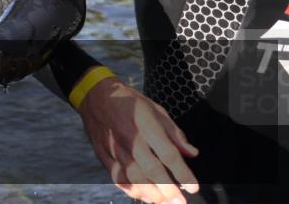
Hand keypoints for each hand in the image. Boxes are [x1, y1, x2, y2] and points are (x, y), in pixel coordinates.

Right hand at [78, 77, 198, 203]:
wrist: (95, 95)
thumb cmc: (129, 102)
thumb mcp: (155, 109)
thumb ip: (174, 133)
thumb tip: (192, 153)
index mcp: (146, 123)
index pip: (167, 153)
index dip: (182, 173)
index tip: (193, 187)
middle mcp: (130, 137)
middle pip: (150, 168)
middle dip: (167, 189)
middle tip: (180, 202)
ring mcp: (114, 147)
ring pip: (133, 176)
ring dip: (150, 193)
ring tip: (164, 202)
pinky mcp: (103, 154)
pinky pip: (117, 177)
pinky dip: (130, 189)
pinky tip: (143, 196)